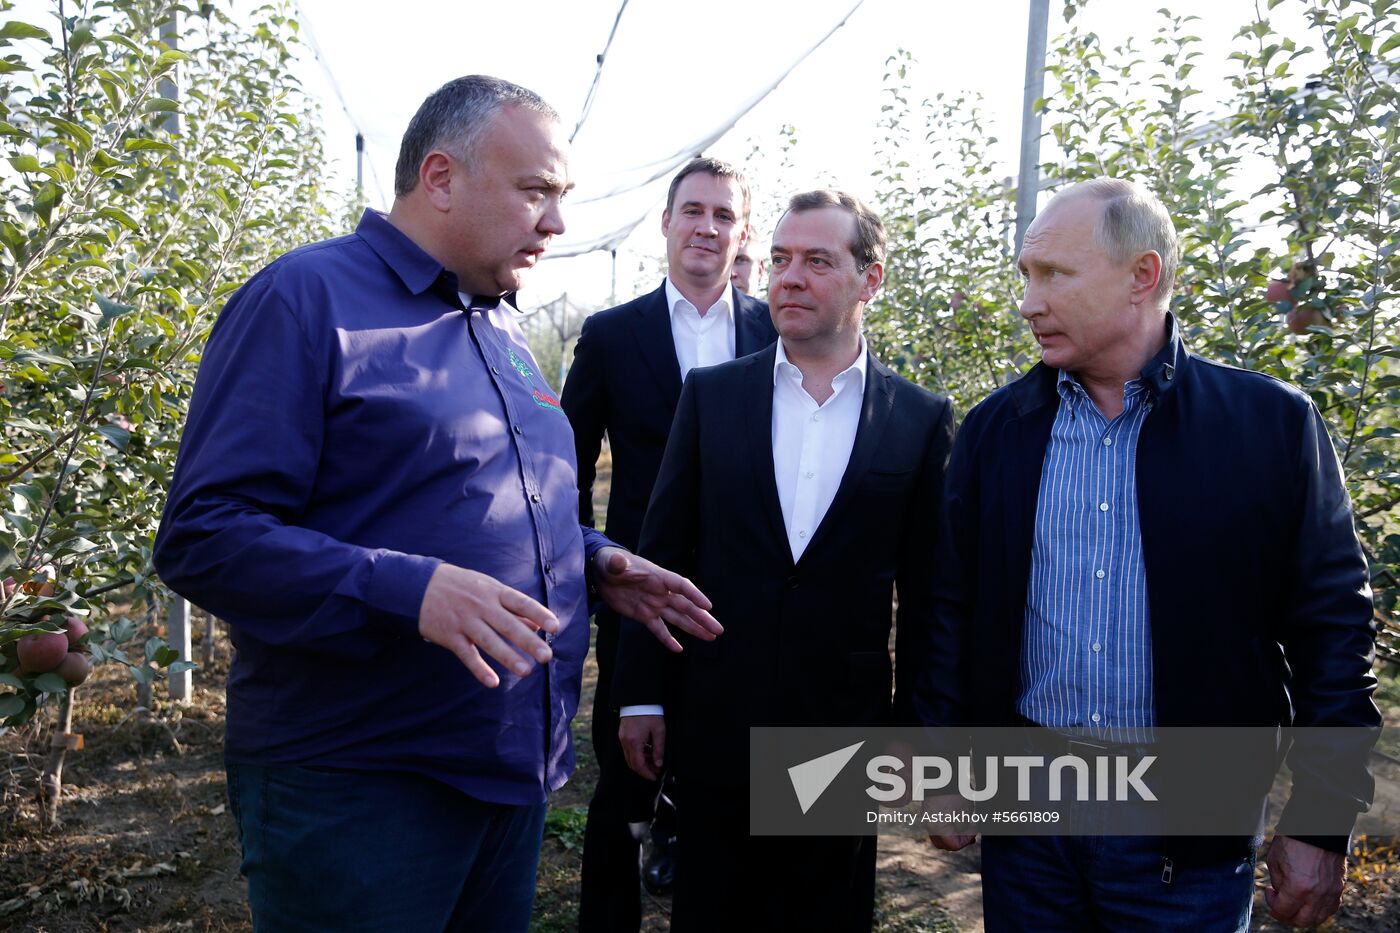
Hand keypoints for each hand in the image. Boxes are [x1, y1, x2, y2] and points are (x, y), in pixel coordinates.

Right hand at [418, 563, 557, 687]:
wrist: (419, 585)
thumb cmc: (462, 587)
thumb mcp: (488, 589)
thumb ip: (513, 607)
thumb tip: (538, 626)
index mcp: (494, 592)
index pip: (521, 603)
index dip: (539, 614)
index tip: (555, 627)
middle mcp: (481, 606)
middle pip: (509, 626)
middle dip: (529, 642)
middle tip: (547, 656)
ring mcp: (465, 621)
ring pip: (490, 642)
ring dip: (508, 658)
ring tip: (526, 671)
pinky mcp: (450, 636)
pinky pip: (467, 655)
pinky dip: (479, 669)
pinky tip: (493, 682)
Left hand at [593, 546, 720, 651]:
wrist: (602, 573)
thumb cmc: (610, 562)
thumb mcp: (612, 562)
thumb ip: (617, 564)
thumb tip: (618, 562)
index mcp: (658, 577)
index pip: (681, 586)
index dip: (695, 595)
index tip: (708, 606)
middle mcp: (661, 592)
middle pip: (686, 606)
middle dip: (702, 618)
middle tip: (718, 630)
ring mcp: (654, 604)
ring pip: (678, 618)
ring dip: (694, 628)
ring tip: (710, 637)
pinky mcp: (644, 615)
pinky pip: (658, 629)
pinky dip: (667, 639)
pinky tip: (678, 649)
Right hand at [619, 714, 665, 779]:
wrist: (638, 698)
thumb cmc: (650, 712)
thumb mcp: (659, 731)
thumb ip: (659, 749)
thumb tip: (658, 764)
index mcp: (634, 742)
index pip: (638, 765)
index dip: (646, 773)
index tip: (654, 777)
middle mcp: (625, 742)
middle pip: (632, 763)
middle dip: (643, 770)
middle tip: (655, 771)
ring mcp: (622, 738)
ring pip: (629, 757)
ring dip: (640, 762)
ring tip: (654, 761)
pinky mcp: (622, 734)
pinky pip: (628, 749)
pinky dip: (637, 754)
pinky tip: (647, 751)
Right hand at [925, 794, 977, 851]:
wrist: (943, 773)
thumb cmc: (955, 793)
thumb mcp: (965, 813)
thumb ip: (964, 829)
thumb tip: (965, 835)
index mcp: (938, 828)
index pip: (953, 845)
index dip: (966, 841)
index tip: (973, 830)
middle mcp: (929, 824)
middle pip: (943, 843)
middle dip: (958, 840)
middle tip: (969, 832)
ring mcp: (927, 817)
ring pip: (939, 834)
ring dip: (953, 832)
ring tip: (965, 823)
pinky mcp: (927, 810)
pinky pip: (937, 823)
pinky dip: (947, 824)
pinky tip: (957, 816)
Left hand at [1264, 835, 1344, 926]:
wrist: (1318, 827)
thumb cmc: (1293, 841)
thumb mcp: (1275, 861)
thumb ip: (1278, 883)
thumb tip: (1281, 896)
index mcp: (1298, 887)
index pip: (1283, 911)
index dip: (1272, 906)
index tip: (1269, 893)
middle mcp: (1317, 894)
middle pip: (1301, 920)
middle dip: (1286, 915)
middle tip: (1279, 904)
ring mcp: (1331, 893)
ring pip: (1318, 918)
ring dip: (1303, 915)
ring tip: (1294, 903)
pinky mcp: (1340, 888)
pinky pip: (1330, 908)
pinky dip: (1319, 910)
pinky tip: (1309, 901)